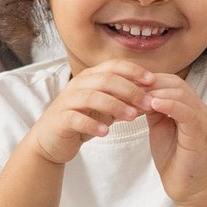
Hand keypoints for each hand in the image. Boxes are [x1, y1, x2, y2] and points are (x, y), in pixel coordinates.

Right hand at [25, 60, 155, 164]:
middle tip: (148, 103)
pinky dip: (92, 124)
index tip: (153, 81)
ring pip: (92, 97)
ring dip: (115, 105)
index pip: (114, 66)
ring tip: (132, 117)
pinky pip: (76, 118)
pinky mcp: (60, 119)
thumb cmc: (83, 120)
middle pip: (106, 80)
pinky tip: (105, 132)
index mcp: (91, 77)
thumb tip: (151, 96)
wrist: (52, 140)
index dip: (134, 71)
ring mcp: (68, 101)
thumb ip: (123, 100)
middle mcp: (78, 85)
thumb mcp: (105, 107)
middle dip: (130, 90)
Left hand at [137, 73, 206, 206]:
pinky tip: (152, 104)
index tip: (127, 85)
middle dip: (150, 84)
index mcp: (190, 107)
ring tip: (137, 97)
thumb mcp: (159, 127)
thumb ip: (154, 110)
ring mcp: (202, 120)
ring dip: (156, 93)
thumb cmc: (174, 160)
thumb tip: (137, 93)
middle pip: (176, 83)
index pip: (172, 82)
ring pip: (181, 94)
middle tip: (128, 89)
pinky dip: (169, 104)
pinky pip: (186, 112)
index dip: (149, 81)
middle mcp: (200, 110)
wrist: (188, 188)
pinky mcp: (200, 133)